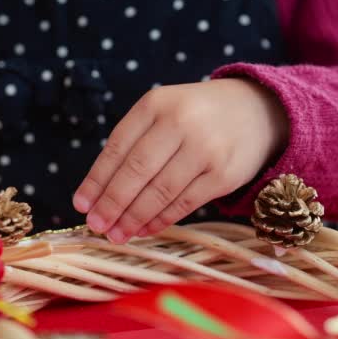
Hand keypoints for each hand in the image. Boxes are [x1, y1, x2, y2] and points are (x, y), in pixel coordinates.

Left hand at [73, 78, 288, 242]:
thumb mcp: (163, 112)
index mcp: (156, 104)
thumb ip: (133, 143)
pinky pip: (184, 203)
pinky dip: (161, 220)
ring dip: (133, 218)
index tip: (80, 204)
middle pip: (136, 171)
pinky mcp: (223, 175)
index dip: (96, 180)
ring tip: (116, 234)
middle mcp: (180, 122)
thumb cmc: (196, 116)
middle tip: (96, 225)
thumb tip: (98, 194)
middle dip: (112, 203)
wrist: (257, 112)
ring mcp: (205, 149)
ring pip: (160, 192)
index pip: (118, 147)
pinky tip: (145, 229)